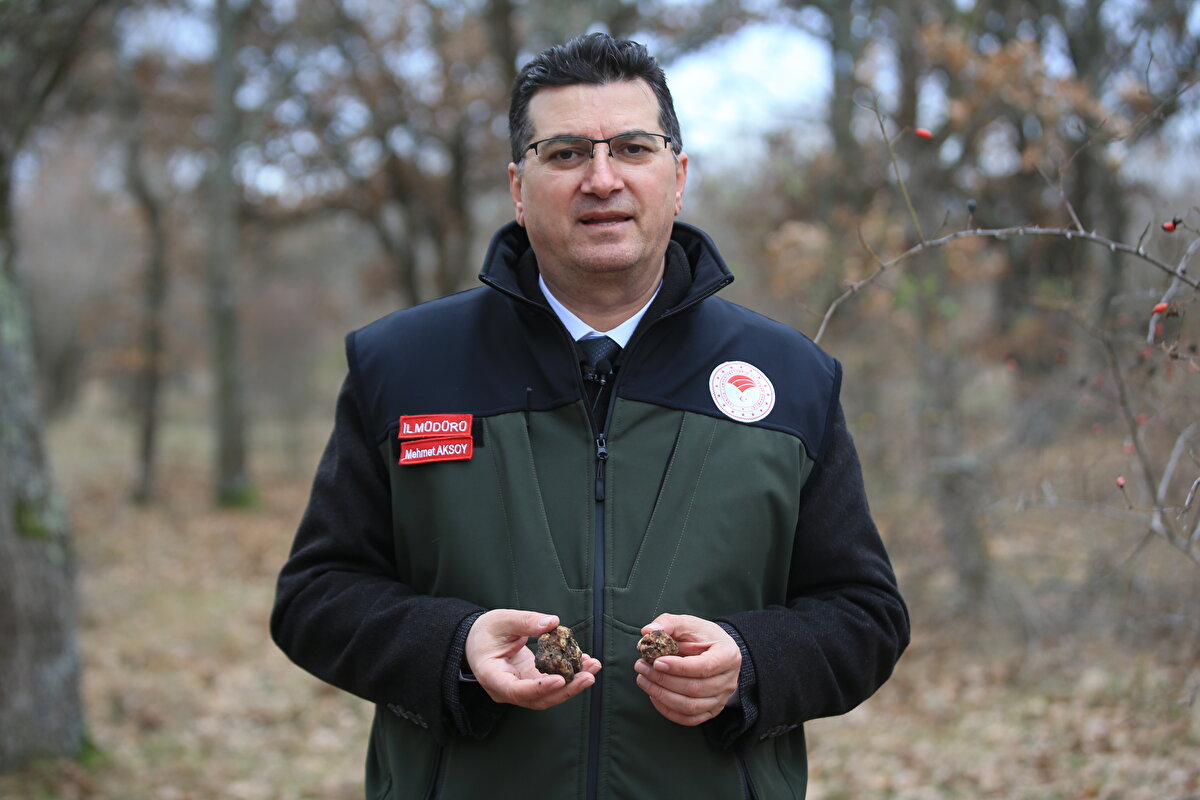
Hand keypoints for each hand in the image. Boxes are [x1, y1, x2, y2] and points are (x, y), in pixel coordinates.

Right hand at [465, 610, 600, 709]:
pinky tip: (584, 664)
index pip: (516, 690)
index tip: (560, 680)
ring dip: (573, 684)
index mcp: (492, 676)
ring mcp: (519, 689)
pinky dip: (569, 677)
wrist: (478, 640)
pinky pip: (551, 685)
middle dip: (566, 690)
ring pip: (548, 696)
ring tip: (593, 667)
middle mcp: (506, 690)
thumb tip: (553, 623)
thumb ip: (526, 621)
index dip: (539, 688)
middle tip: (588, 676)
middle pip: (538, 699)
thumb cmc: (486, 630)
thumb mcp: (502, 620)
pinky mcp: (531, 683)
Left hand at [633, 613, 740, 725]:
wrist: (716, 652)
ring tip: (643, 679)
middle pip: (695, 688)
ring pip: (690, 706)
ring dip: (662, 695)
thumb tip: (647, 632)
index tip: (656, 662)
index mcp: (728, 656)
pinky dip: (668, 710)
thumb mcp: (688, 624)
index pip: (704, 667)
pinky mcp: (710, 711)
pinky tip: (653, 695)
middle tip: (642, 667)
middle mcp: (728, 681)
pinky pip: (688, 719)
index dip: (679, 667)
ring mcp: (721, 699)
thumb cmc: (702, 637)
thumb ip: (668, 624)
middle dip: (664, 680)